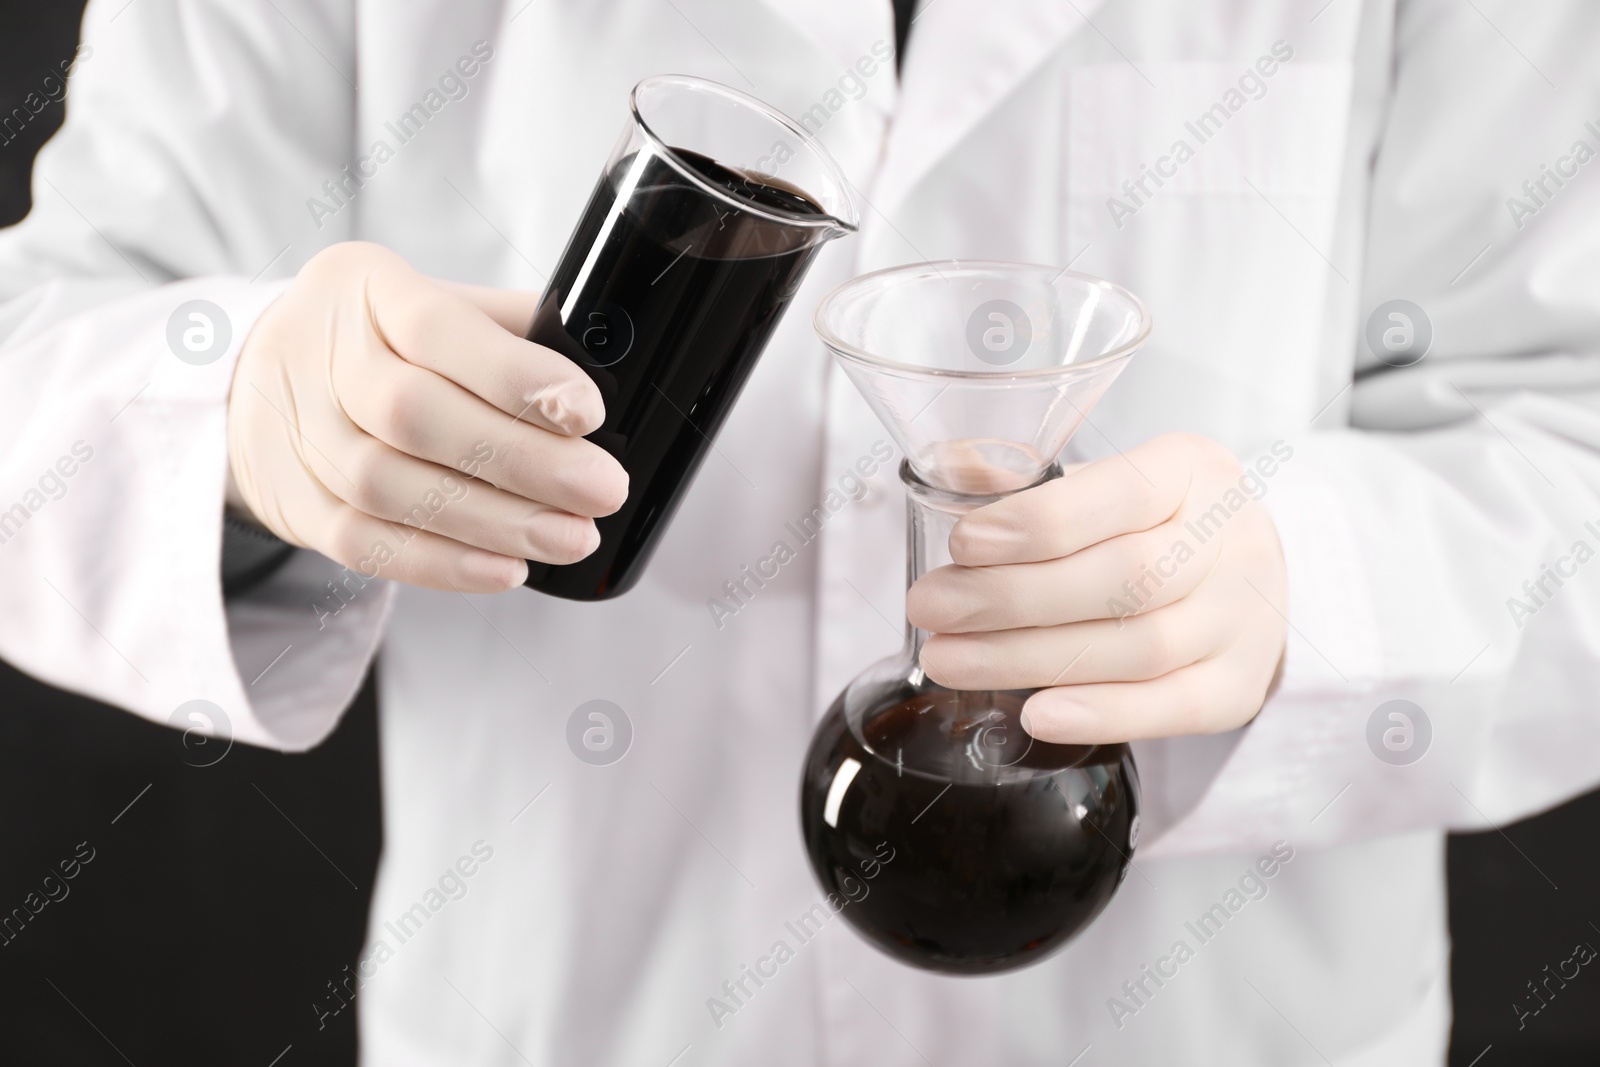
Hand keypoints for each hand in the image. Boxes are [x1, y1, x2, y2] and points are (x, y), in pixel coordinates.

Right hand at [227, 242, 626, 591]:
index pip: (437, 328)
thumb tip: (607, 363)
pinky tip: (506, 570)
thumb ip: (508, 328)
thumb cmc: (377, 341)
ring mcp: (295, 434)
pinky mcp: (293, 504)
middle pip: (415, 415)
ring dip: (493, 522)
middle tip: (602, 490)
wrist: (254, 382)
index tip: (588, 412)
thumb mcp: (431, 302)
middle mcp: (318, 354)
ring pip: (389, 487)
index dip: (515, 375)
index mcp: (365, 288)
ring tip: (570, 538)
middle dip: (522, 461)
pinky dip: (441, 564)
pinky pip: (363, 544)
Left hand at [906, 433, 1287, 742]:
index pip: (1120, 495)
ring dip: (1030, 659)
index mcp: (1192, 472)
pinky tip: (1034, 714)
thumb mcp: (1104, 483)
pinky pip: (1170, 708)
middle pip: (1123, 578)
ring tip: (948, 660)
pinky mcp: (1237, 687)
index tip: (962, 543)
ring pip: (1138, 648)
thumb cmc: (1155, 526)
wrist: (1249, 581)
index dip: (1036, 523)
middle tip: (931, 607)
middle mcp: (1231, 543)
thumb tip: (953, 469)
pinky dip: (1100, 714)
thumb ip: (1029, 480)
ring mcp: (1240, 621)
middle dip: (1012, 596)